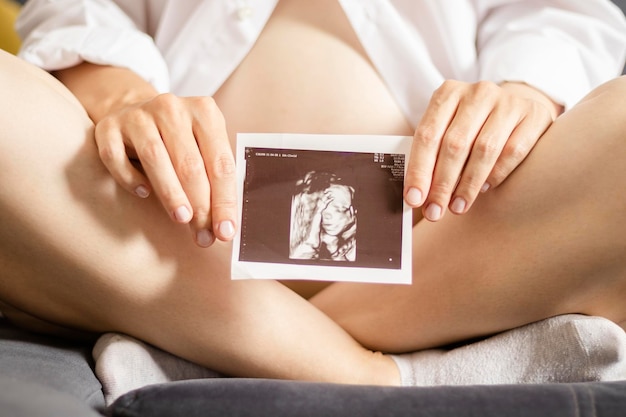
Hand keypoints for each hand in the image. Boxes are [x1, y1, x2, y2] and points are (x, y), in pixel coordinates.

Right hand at [94, 93, 236, 246]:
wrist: (137, 112)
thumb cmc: (180, 140)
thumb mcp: (205, 147)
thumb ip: (216, 177)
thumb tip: (225, 225)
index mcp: (205, 111)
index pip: (220, 162)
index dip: (225, 200)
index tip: (226, 231)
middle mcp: (172, 108)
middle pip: (190, 163)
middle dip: (200, 205)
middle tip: (203, 235)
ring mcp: (138, 115)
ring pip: (155, 158)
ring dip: (170, 193)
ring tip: (182, 219)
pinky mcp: (108, 126)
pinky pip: (116, 157)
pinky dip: (130, 178)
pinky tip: (143, 194)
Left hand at [404, 80, 559, 220]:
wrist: (516, 107)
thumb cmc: (473, 125)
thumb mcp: (447, 129)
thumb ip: (431, 154)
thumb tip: (416, 195)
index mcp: (448, 93)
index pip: (427, 134)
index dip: (419, 170)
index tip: (413, 199)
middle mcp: (478, 93)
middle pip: (454, 144)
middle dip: (442, 184)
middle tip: (434, 212)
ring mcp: (507, 102)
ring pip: (484, 150)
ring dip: (467, 185)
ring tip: (457, 207)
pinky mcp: (533, 115)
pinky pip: (512, 152)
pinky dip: (496, 174)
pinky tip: (485, 189)